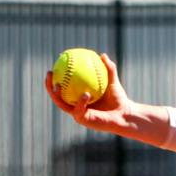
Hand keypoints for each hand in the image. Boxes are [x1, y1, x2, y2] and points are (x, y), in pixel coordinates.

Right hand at [44, 53, 168, 146]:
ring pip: (62, 105)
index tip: (53, 65)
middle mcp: (75, 106)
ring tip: (58, 85)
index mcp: (78, 97)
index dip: (55, 78)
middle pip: (56, 96)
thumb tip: (102, 54)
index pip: (62, 87)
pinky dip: (81, 102)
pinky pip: (79, 110)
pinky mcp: (84, 121)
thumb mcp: (113, 82)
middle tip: (50, 73)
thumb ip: (109, 69)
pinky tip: (85, 94)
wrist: (125, 115)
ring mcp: (78, 114)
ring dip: (57, 95)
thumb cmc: (119, 99)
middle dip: (49, 86)